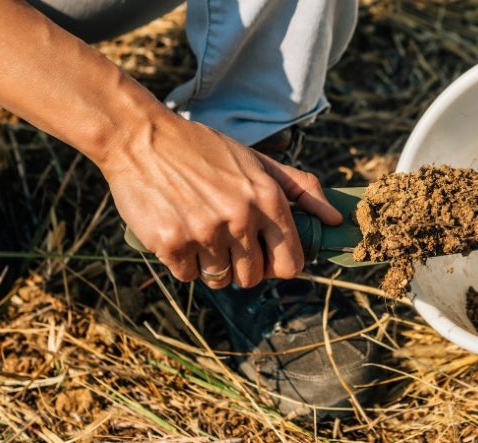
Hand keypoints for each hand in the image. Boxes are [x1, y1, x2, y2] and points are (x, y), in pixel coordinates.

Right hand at [100, 110, 341, 288]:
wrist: (142, 138)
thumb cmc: (204, 149)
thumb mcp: (258, 161)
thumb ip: (300, 189)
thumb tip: (335, 218)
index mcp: (267, 199)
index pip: (291, 263)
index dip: (279, 265)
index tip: (265, 256)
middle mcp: (240, 218)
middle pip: (254, 278)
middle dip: (242, 267)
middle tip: (227, 242)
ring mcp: (205, 233)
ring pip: (220, 280)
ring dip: (213, 266)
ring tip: (202, 235)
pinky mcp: (171, 244)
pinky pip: (188, 276)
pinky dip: (184, 263)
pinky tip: (179, 233)